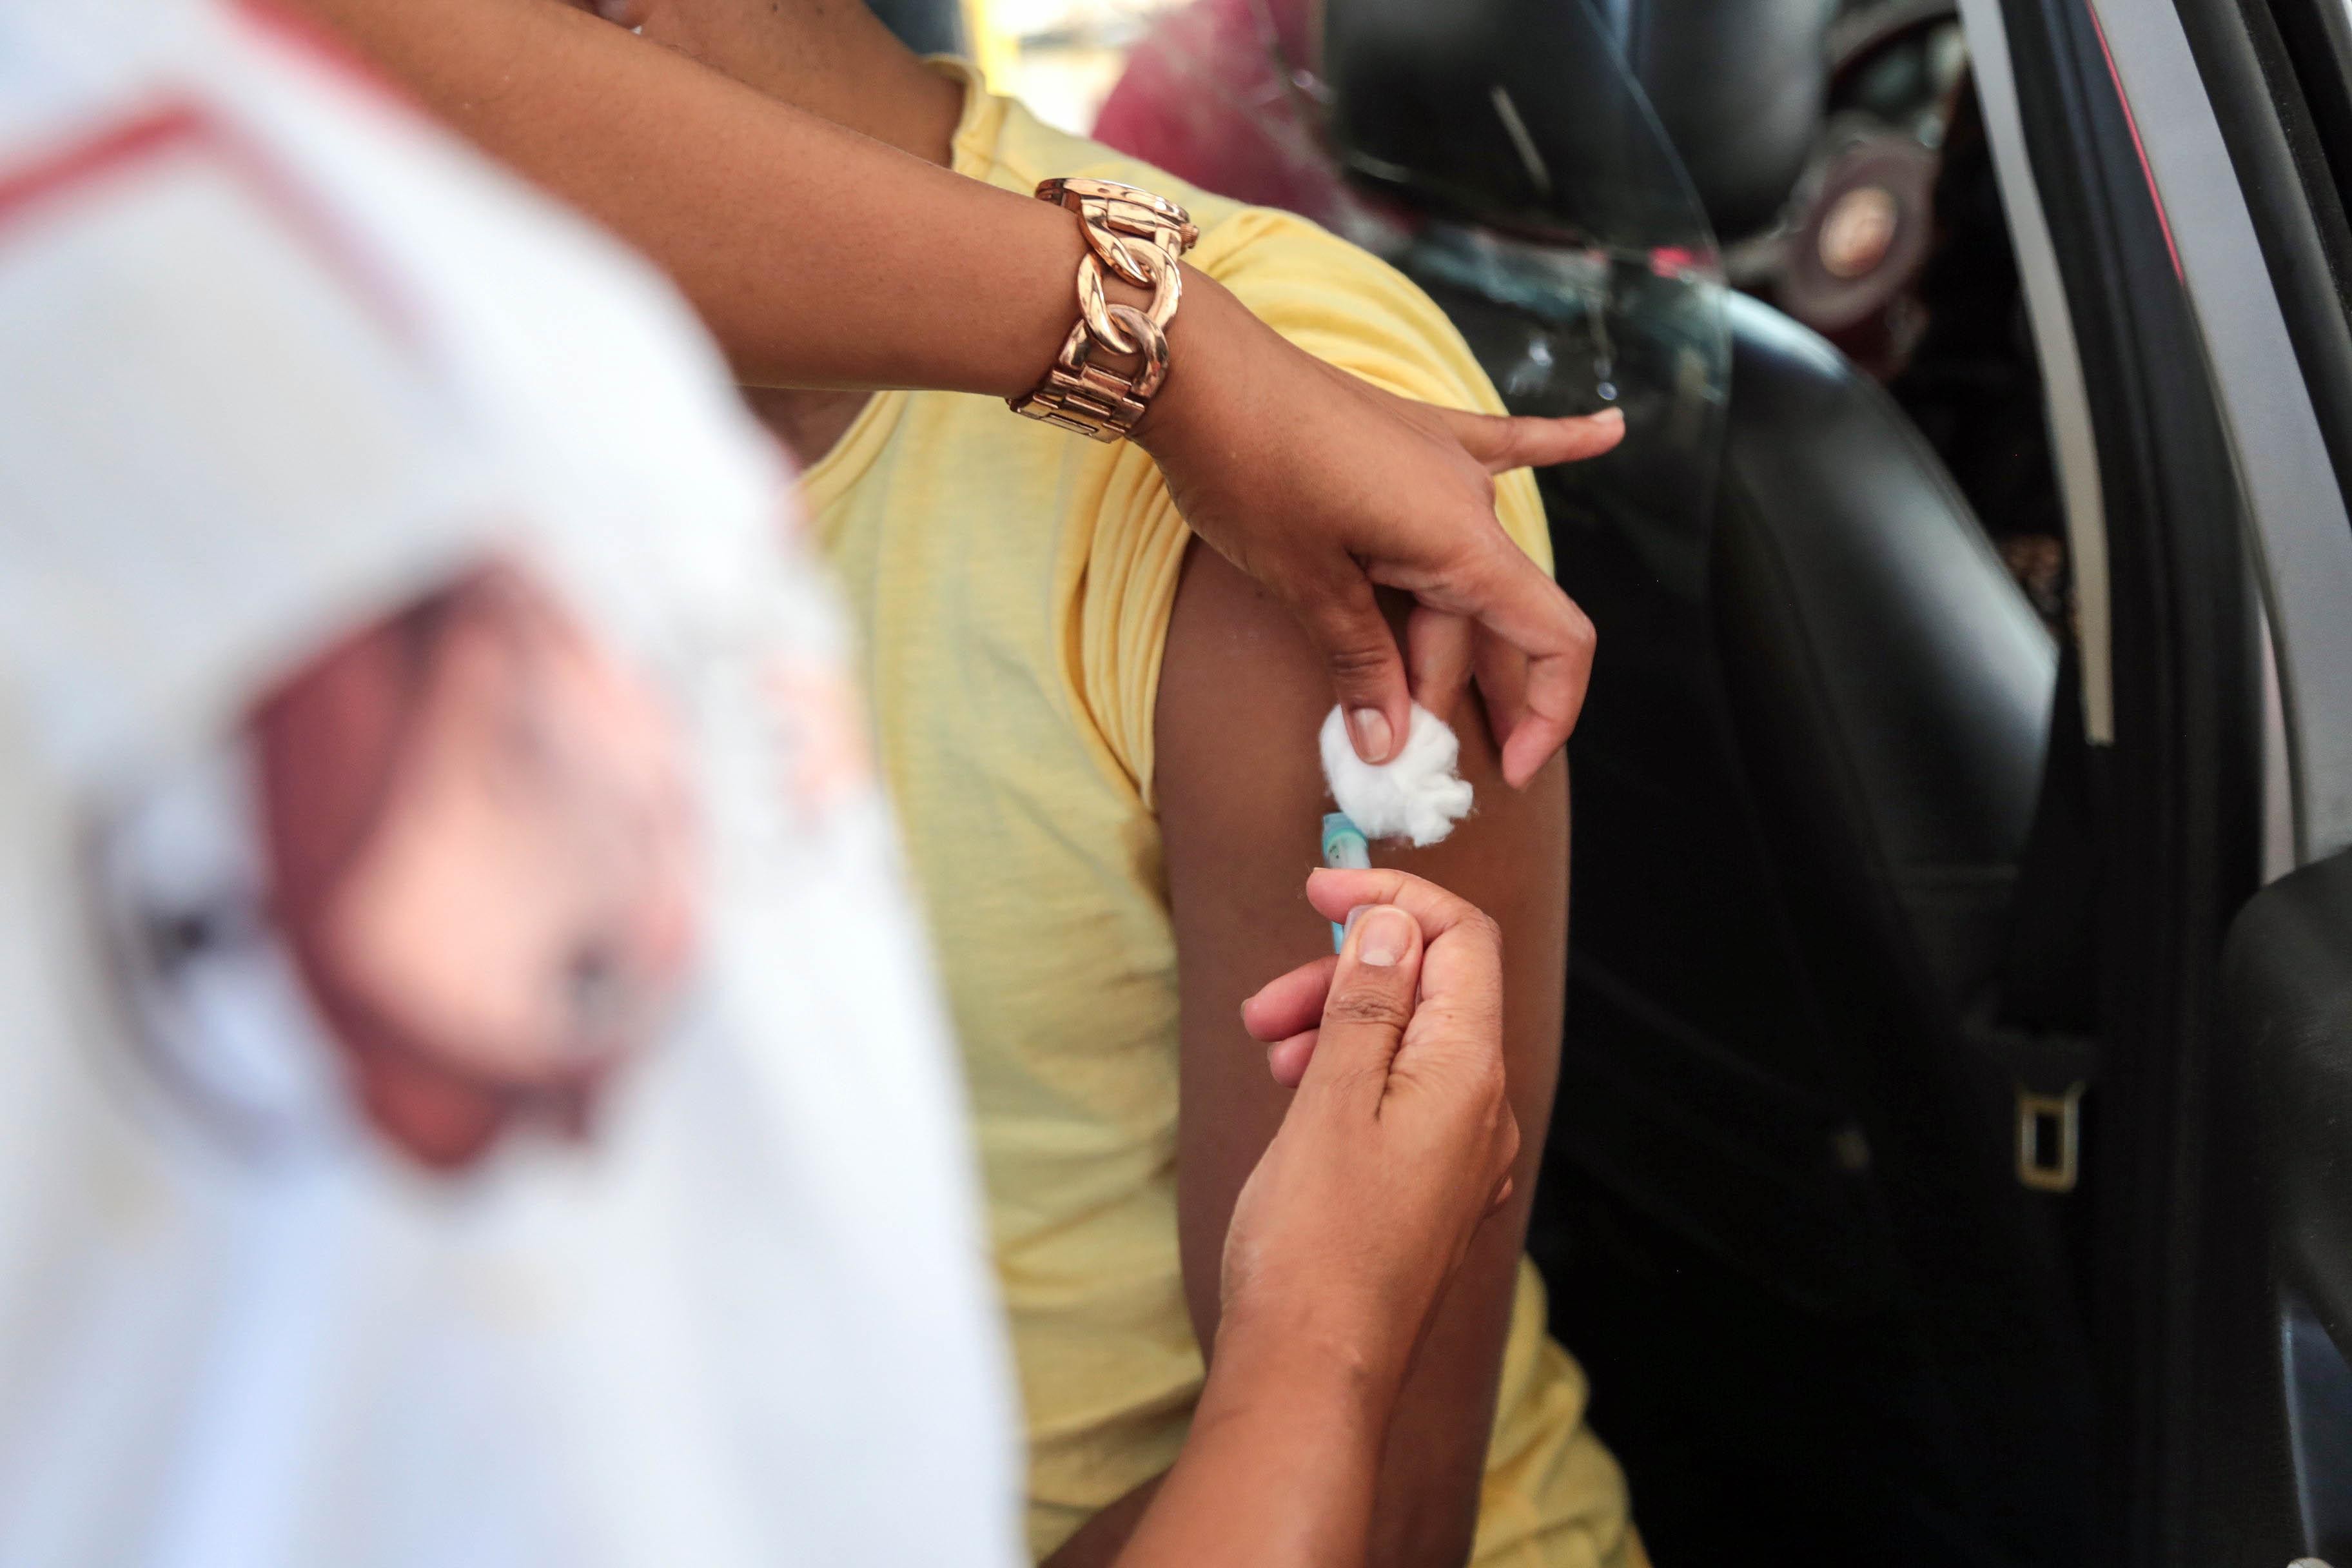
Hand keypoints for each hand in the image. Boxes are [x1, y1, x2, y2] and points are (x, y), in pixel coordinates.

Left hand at [1139, 276, 1621, 784]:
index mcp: (1461, 540)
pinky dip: (1557, 444)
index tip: (1509, 767)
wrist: (1202, 369)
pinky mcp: (1419, 433)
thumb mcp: (1303, 585)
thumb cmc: (1248, 471)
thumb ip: (1359, 664)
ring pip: (1469, 571)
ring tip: (1410, 712)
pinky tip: (1611, 430)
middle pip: (1490, 619)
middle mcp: (1472, 500)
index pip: (1552, 638)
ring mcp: (1449, 460)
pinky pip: (1505, 444)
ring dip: (1448, 639)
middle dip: (1455, 695)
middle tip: (1405, 758)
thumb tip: (1388, 745)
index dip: (1547, 712)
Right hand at [1218, 868, 1520, 1394]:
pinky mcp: (1427, 1188)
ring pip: (1407, 1044)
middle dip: (1346, 972)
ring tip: (1266, 1052)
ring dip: (1335, 1024)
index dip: (1393, 897)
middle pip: (1431, 990)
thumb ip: (1366, 1004)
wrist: (1310, 1373)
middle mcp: (1482, 1111)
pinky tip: (1295, 1095)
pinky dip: (1345, 1074)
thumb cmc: (1314, 1247)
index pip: (1460, 940)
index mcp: (1469, 1075)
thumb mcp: (1329, 1100)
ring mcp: (1459, 1155)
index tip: (1319, 891)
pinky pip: (1398, 1097)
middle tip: (1264, 1004)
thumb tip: (1392, 925)